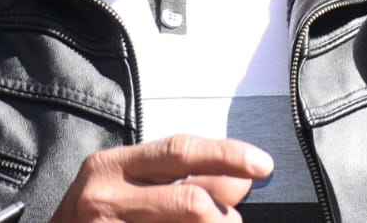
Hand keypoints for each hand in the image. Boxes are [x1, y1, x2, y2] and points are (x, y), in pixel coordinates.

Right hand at [50, 134, 274, 221]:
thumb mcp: (128, 191)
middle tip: (233, 222)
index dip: (226, 155)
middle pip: (190, 202)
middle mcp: (104, 197)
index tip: (262, 164)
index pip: (179, 152)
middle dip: (224, 217)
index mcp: (111, 167)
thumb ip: (181, 182)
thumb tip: (240, 179)